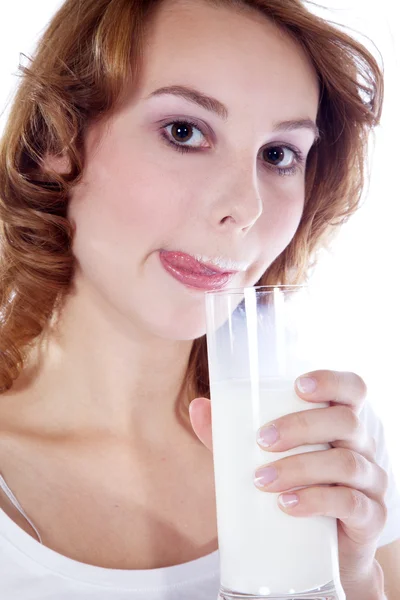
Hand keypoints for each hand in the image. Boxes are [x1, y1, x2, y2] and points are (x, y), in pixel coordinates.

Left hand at [189, 370, 387, 597]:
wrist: (318, 551)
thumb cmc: (292, 488)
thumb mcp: (262, 458)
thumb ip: (231, 435)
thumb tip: (198, 407)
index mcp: (340, 423)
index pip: (352, 389)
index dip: (332, 381)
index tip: (298, 386)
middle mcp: (362, 446)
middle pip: (346, 421)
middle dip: (301, 426)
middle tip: (261, 440)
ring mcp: (371, 481)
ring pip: (347, 463)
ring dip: (300, 467)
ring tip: (263, 480)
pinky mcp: (371, 517)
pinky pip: (351, 503)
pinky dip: (316, 501)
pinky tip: (287, 505)